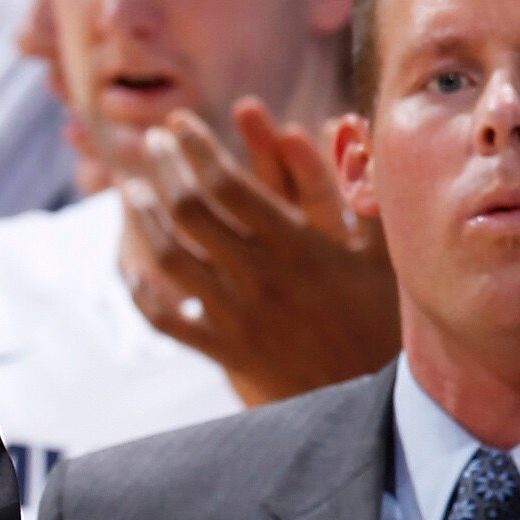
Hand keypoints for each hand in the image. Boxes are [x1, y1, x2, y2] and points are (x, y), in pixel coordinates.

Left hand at [120, 102, 399, 404]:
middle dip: (164, 169)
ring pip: (172, 259)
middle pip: (190, 212)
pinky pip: (170, 322)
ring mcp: (239, 316)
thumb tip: (343, 121)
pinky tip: (133, 268)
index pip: (227, 185)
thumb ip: (360, 185)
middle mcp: (261, 277)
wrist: (375, 398)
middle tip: (153, 142)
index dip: (196, 147)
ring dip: (146, 218)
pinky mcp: (228, 351)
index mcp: (298, 245)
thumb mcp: (384, 248)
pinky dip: (145, 294)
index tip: (179, 122)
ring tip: (133, 188)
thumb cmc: (386, 315)